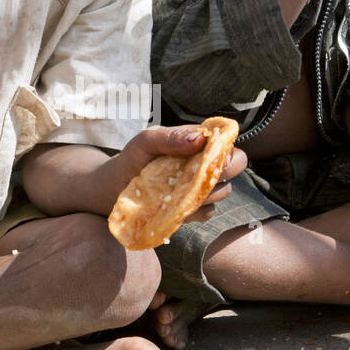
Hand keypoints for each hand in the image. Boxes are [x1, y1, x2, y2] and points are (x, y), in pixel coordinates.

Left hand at [111, 124, 246, 220]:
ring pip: (223, 192)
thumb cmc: (132, 159)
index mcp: (199, 143)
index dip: (226, 152)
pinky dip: (194, 211)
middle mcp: (205, 164)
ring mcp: (201, 188)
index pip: (228, 144)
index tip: (208, 159)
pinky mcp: (195, 209)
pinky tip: (173, 206)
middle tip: (194, 177)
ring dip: (203, 194)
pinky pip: (207, 212)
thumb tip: (200, 140)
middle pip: (236, 167)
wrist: (114, 189)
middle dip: (220, 173)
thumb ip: (170, 137)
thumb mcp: (145, 142)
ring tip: (175, 191)